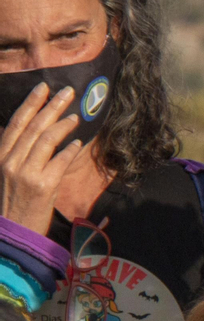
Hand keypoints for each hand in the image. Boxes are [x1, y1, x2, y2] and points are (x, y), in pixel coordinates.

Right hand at [1, 84, 85, 232]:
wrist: (13, 232)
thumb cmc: (11, 202)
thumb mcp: (3, 173)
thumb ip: (10, 152)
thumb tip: (19, 129)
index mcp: (0, 156)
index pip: (16, 123)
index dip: (30, 103)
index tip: (43, 87)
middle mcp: (11, 161)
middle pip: (34, 126)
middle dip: (51, 106)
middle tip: (67, 91)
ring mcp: (27, 173)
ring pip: (48, 139)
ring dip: (64, 124)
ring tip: (76, 116)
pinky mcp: (44, 185)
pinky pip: (61, 161)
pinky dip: (71, 149)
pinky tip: (78, 143)